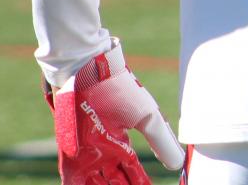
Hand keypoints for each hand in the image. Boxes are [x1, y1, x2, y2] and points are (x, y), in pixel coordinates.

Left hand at [44, 39, 184, 184]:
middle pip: (115, 184)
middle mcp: (104, 155)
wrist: (89, 74)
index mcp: (121, 145)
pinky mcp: (70, 159)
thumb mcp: (148, 118)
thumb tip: (178, 164)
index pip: (133, 175)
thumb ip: (161, 141)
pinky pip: (75, 184)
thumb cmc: (120, 90)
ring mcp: (86, 158)